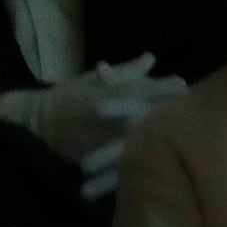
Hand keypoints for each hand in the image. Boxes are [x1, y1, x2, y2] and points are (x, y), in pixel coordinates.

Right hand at [0, 55, 186, 171]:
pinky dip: (133, 163)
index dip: (163, 87)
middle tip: (186, 113)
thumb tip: (151, 58)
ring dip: (151, 140)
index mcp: (110, 92)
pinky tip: (150, 167)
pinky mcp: (97, 155)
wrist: (39, 121)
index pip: (142, 88)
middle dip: (163, 113)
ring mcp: (104, 136)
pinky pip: (118, 161)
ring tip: (169, 143)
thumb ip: (126, 71)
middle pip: (143, 114)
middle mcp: (111, 114)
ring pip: (133, 140)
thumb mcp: (96, 78)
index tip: (183, 85)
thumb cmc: (71, 94)